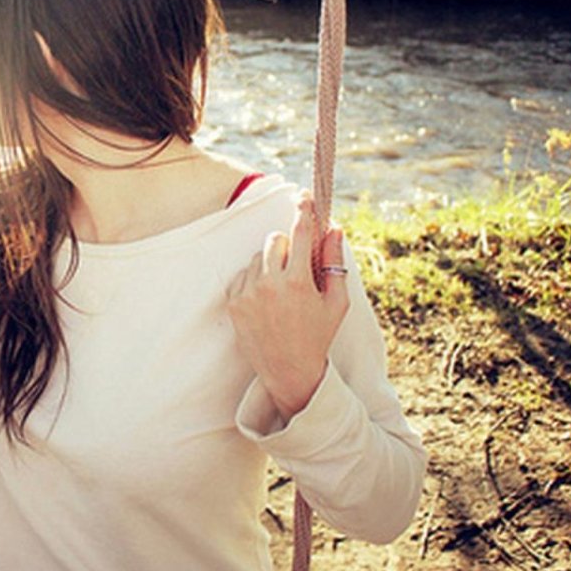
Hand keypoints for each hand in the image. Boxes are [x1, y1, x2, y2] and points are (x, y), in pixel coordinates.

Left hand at [227, 191, 349, 417]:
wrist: (289, 371)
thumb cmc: (318, 336)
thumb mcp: (336, 303)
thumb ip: (335, 264)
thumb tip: (334, 229)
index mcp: (298, 282)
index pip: (300, 234)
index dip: (304, 212)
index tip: (305, 198)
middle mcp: (270, 285)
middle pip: (274, 239)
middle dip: (286, 245)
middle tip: (296, 263)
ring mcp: (248, 294)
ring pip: (257, 257)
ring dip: (270, 263)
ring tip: (282, 291)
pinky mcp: (233, 304)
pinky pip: (243, 276)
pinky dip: (255, 280)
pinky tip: (268, 301)